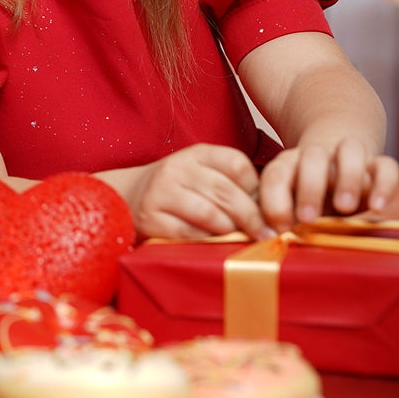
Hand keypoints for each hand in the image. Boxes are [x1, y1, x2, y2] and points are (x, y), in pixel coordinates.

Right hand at [121, 144, 268, 240]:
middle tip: (266, 235)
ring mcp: (161, 191)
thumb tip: (272, 210)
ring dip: (229, 231)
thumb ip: (232, 185)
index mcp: (197, 154)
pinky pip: (188, 233)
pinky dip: (204, 240)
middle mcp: (177, 167)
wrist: (127, 197)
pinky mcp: (150, 216)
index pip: (237, 165)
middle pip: (227, 192)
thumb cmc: (177, 191)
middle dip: (252, 218)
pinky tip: (209, 243)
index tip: (266, 209)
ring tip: (237, 239)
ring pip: (210, 214)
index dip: (257, 189)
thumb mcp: (202, 175)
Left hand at [258, 138, 398, 231]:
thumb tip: (266, 239)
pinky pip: (387, 166)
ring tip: (345, 208)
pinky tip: (377, 208)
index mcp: (289, 164)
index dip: (275, 200)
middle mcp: (318, 155)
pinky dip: (384, 185)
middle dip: (310, 187)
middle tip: (308, 218)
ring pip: (351, 150)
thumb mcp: (288, 205)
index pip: (276, 174)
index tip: (280, 228)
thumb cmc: (304, 196)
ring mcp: (349, 157)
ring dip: (348, 178)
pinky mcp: (378, 165)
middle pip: (313, 156)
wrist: (334, 163)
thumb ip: (277, 217)